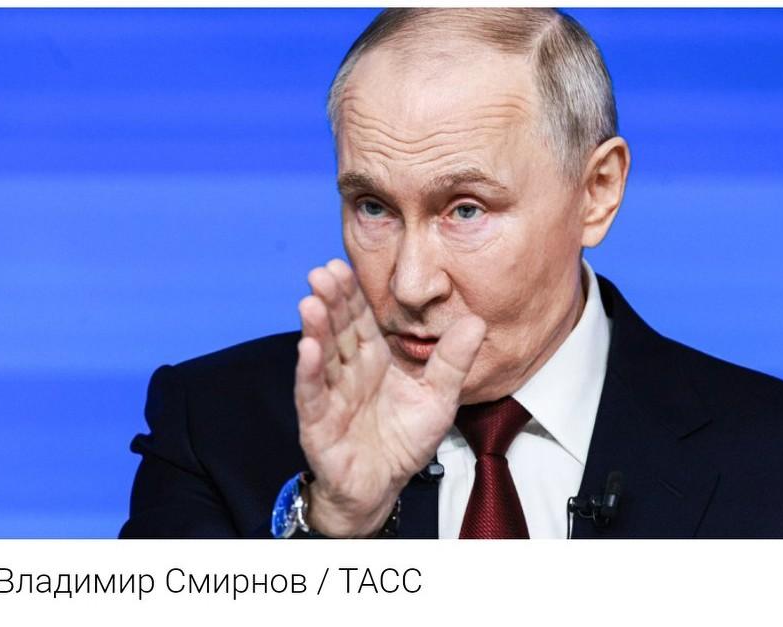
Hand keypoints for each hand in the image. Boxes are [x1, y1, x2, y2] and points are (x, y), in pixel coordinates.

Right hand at [294, 259, 485, 536]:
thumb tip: (476, 321)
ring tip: (310, 301)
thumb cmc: (405, 440)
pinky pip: (313, 394)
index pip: (360, 319)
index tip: (343, 264)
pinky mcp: (318, 423)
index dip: (351, 293)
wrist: (383, 487)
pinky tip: (306, 348)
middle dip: (330, 301)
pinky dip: (309, 372)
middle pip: (337, 330)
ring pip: (321, 356)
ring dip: (314, 329)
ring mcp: (330, 395)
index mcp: (373, 359)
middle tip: (323, 272)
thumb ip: (453, 361)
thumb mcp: (439, 398)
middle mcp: (348, 371)